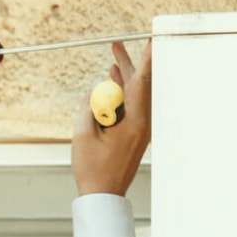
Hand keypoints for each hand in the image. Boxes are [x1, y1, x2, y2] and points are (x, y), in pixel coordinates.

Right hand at [73, 40, 151, 195]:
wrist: (103, 195)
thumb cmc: (93, 168)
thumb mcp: (83, 133)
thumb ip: (89, 106)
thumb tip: (96, 88)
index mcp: (134, 122)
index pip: (142, 83)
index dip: (147, 60)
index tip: (153, 41)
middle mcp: (142, 124)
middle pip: (138, 87)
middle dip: (127, 64)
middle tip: (117, 45)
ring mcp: (140, 130)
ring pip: (133, 96)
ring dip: (121, 79)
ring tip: (113, 60)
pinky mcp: (135, 134)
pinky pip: (130, 107)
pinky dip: (120, 95)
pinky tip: (112, 84)